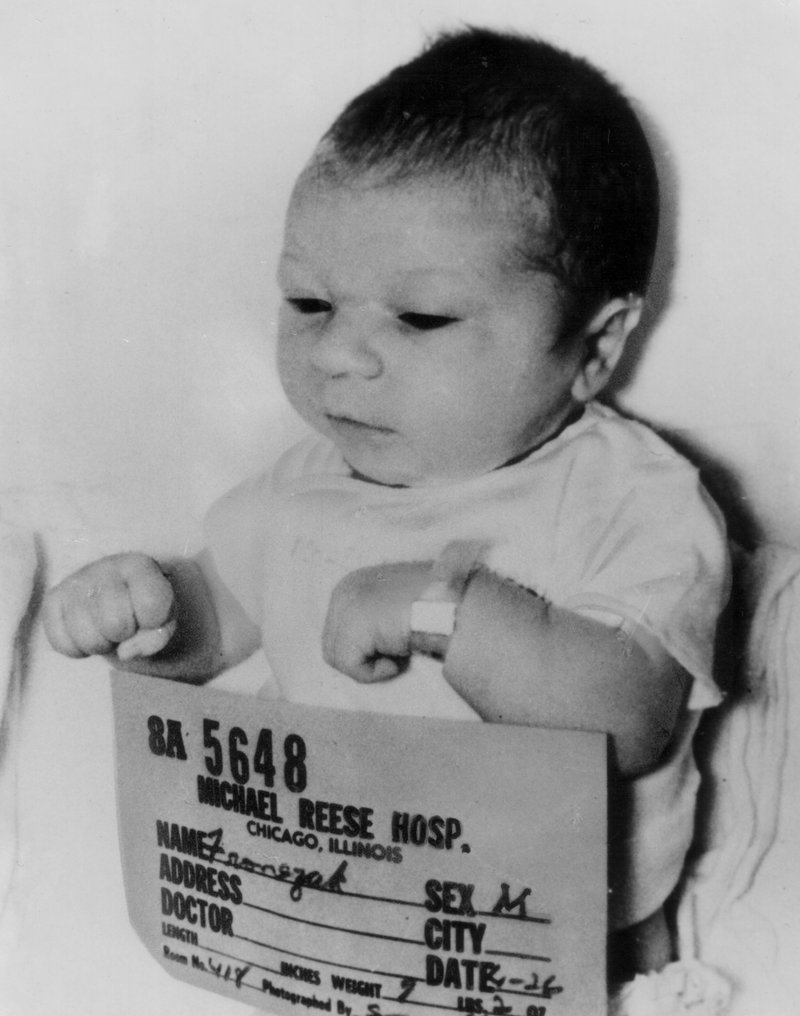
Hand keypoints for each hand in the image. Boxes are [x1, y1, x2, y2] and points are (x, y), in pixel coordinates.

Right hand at [43, 553, 176, 659]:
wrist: (118, 596)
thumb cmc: (145, 608)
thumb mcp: (164, 621)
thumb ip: (157, 637)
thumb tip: (124, 652)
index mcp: (139, 565)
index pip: (150, 604)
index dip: (152, 622)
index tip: (150, 616)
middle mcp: (105, 566)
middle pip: (115, 624)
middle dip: (124, 635)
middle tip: (125, 626)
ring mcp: (75, 581)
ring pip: (88, 638)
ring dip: (101, 644)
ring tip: (106, 629)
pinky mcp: (53, 599)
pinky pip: (62, 643)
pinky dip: (78, 649)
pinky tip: (87, 632)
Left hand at [322, 561, 433, 682]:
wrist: (455, 603)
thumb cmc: (438, 605)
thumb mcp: (399, 601)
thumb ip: (377, 615)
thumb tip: (366, 645)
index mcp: (353, 582)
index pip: (338, 629)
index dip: (364, 646)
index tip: (394, 643)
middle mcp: (344, 591)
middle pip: (333, 645)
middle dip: (364, 655)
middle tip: (399, 650)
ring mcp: (347, 608)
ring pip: (338, 659)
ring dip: (371, 664)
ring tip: (400, 652)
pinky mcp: (354, 628)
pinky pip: (352, 668)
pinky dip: (377, 673)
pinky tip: (400, 658)